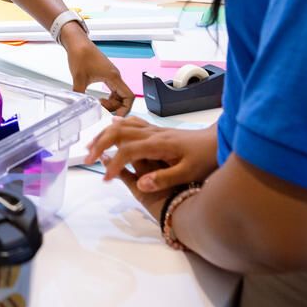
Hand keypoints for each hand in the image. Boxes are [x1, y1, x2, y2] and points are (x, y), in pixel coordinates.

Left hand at [62, 32, 134, 113]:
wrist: (77, 42)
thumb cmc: (81, 54)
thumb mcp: (79, 78)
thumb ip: (79, 95)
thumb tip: (78, 107)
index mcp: (113, 77)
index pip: (129, 96)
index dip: (125, 109)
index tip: (116, 117)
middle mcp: (115, 76)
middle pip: (124, 97)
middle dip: (115, 107)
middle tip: (102, 111)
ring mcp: (111, 75)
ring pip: (118, 94)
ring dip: (111, 103)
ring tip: (99, 105)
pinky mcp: (106, 74)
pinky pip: (113, 89)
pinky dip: (108, 97)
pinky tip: (98, 99)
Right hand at [84, 119, 217, 191]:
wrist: (219, 140)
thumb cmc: (206, 157)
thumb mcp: (189, 172)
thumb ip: (164, 178)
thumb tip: (141, 184)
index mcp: (158, 144)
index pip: (127, 151)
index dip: (114, 164)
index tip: (104, 178)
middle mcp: (152, 134)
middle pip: (118, 132)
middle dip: (100, 144)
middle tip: (87, 158)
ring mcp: (154, 130)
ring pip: (122, 125)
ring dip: (104, 134)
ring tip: (91, 146)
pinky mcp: (156, 130)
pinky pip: (132, 123)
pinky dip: (117, 125)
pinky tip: (110, 127)